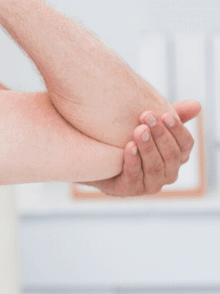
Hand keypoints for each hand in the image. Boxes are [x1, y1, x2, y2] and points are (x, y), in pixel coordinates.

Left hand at [82, 100, 200, 195]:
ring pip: (155, 166)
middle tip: (147, 116)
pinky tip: (129, 146)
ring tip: (138, 129)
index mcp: (176, 157)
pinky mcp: (131, 189)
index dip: (177, 130)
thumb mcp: (148, 124)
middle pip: (171, 154)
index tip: (165, 114)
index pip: (185, 144)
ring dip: (148, 147)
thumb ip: (170, 116)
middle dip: (160, 134)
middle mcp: (168, 173)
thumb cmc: (128, 137)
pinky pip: (135, 176)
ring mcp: (150, 184)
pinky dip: (133, 160)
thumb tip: (196, 104)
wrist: (96, 155)